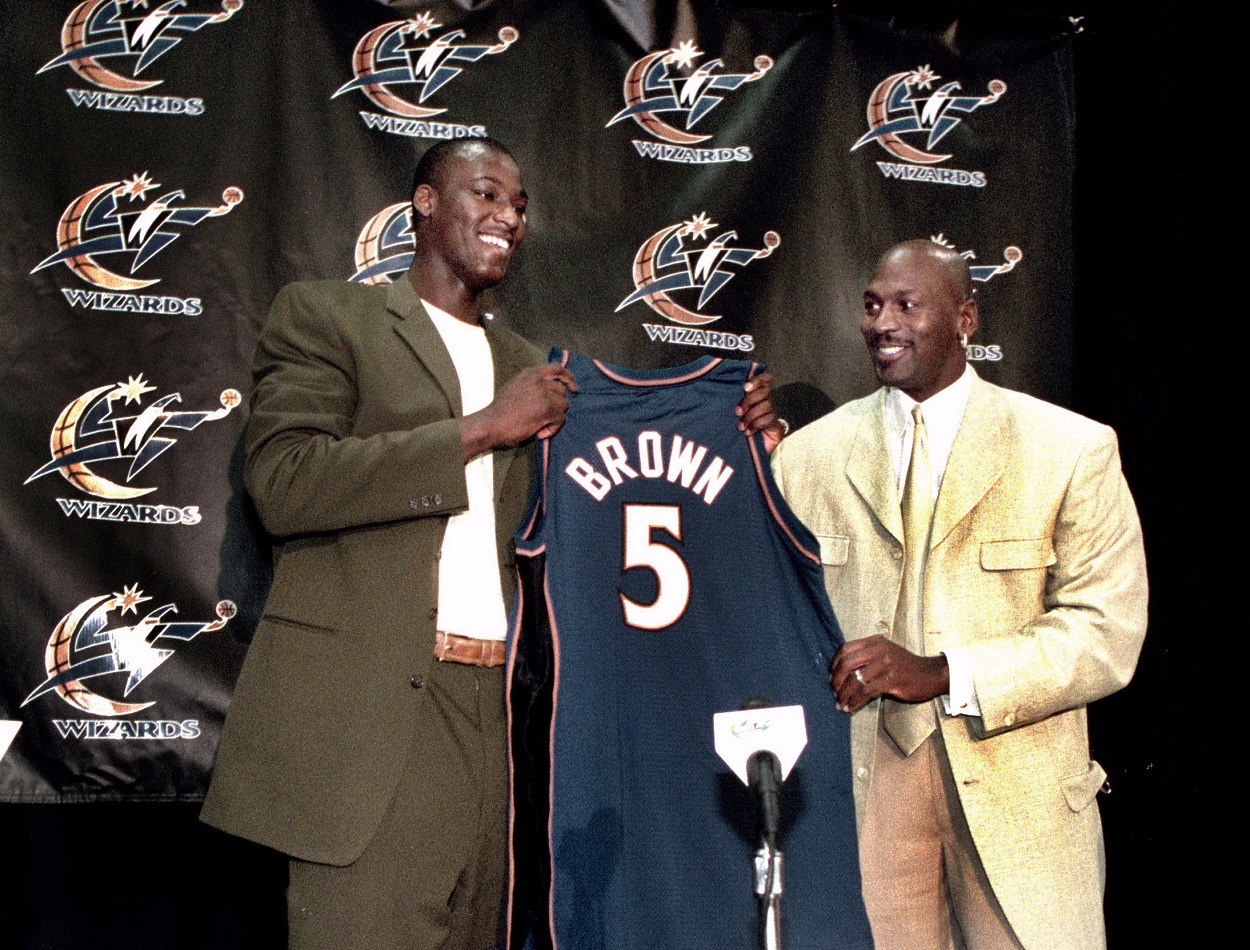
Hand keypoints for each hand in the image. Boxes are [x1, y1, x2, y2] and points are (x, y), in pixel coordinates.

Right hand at [460, 363, 576, 458]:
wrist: (490, 424)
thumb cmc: (500, 412)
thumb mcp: (515, 388)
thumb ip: (531, 385)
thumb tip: (550, 391)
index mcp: (529, 373)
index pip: (556, 368)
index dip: (568, 377)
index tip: (573, 388)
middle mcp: (537, 380)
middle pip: (562, 391)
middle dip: (557, 405)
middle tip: (544, 417)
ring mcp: (543, 393)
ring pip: (563, 406)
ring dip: (554, 417)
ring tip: (539, 425)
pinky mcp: (546, 408)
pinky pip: (561, 419)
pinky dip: (553, 429)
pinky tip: (539, 432)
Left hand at [735, 372, 784, 450]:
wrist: (750, 451)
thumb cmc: (739, 428)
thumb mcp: (736, 413)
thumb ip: (735, 402)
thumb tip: (724, 389)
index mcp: (758, 395)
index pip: (765, 379)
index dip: (758, 380)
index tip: (745, 387)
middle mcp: (767, 402)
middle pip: (764, 392)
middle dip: (749, 400)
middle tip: (737, 412)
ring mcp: (773, 414)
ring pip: (766, 405)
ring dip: (750, 415)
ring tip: (740, 426)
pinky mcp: (776, 426)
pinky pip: (768, 419)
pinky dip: (756, 425)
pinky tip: (748, 432)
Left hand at [828, 635, 949, 712]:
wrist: (931, 674)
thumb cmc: (905, 666)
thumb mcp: (886, 653)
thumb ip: (867, 656)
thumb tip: (841, 672)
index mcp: (875, 641)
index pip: (845, 649)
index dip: (834, 664)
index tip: (831, 677)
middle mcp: (879, 650)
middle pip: (847, 663)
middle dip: (836, 681)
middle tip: (834, 693)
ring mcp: (886, 664)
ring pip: (855, 679)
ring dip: (844, 694)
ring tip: (840, 704)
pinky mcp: (892, 679)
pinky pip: (866, 691)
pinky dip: (855, 701)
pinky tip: (850, 707)